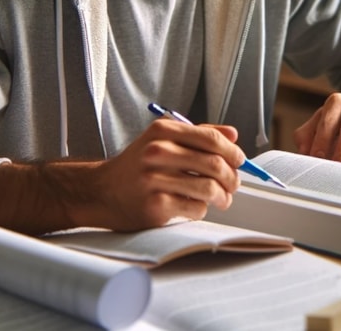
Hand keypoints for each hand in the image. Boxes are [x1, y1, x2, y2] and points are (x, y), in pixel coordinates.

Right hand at [0, 118, 245, 233]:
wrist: (100, 191)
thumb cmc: (136, 166)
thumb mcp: (162, 139)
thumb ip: (198, 134)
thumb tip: (233, 135)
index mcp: (163, 131)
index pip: (212, 139)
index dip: (233, 152)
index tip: (240, 161)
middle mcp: (157, 152)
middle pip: (215, 164)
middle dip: (233, 178)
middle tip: (234, 185)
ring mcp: (155, 179)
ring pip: (209, 188)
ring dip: (222, 196)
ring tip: (222, 199)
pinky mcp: (155, 206)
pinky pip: (195, 208)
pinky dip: (201, 209)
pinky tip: (194, 206)